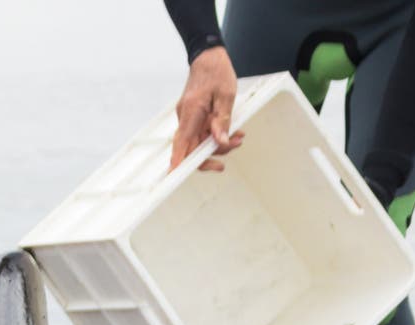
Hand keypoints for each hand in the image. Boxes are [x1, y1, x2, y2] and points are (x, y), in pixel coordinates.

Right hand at [170, 47, 244, 171]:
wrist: (207, 57)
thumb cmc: (216, 72)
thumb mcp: (226, 95)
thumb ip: (222, 120)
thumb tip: (220, 141)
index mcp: (191, 113)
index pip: (181, 144)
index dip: (178, 162)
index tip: (176, 176)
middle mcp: (185, 118)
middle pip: (190, 148)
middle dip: (209, 155)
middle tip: (229, 154)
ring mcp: (187, 118)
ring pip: (198, 141)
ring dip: (217, 144)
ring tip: (238, 138)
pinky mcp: (192, 116)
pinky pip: (201, 132)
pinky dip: (214, 135)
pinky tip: (230, 131)